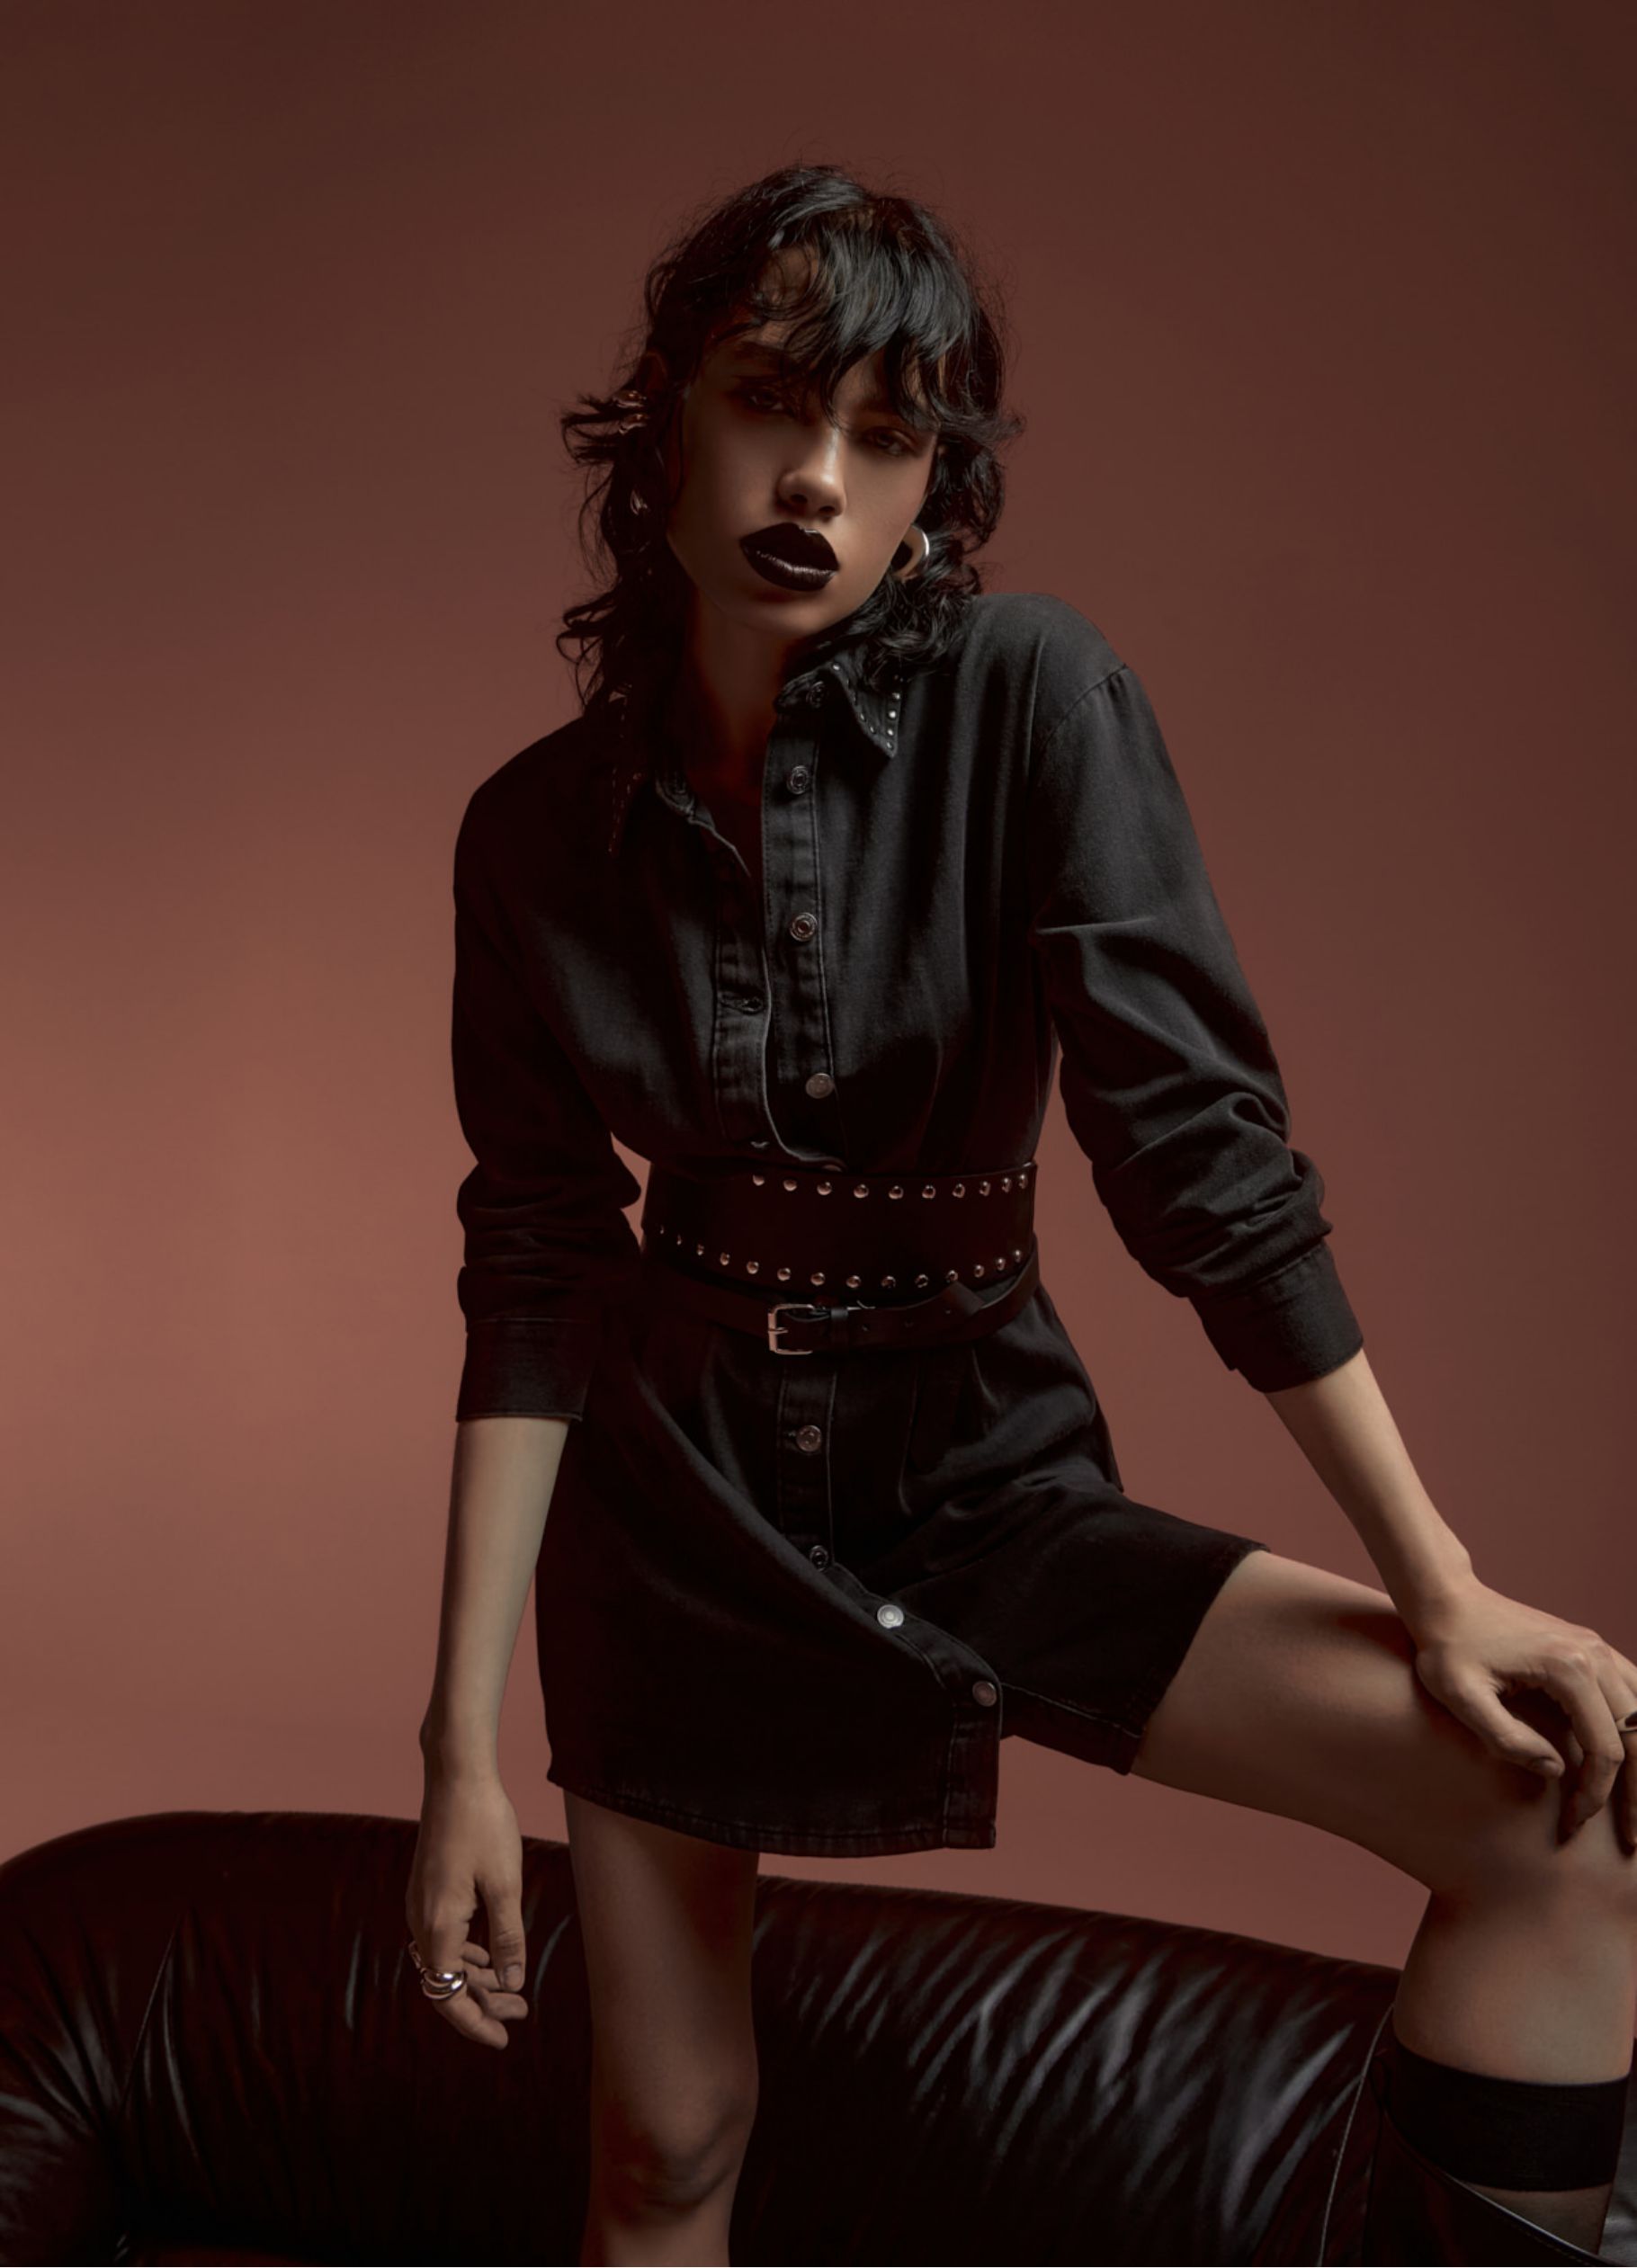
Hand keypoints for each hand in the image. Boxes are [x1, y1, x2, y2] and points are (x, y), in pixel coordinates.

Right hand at [406, 1765, 531, 2047]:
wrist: (456, 1776)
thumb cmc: (485, 1825)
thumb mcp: (506, 1885)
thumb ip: (508, 1938)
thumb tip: (512, 1984)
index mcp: (437, 1925)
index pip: (449, 1994)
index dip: (475, 2023)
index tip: (503, 2039)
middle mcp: (420, 1920)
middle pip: (445, 1981)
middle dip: (482, 2002)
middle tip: (521, 2013)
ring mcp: (420, 1904)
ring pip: (445, 1959)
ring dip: (477, 1976)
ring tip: (513, 1988)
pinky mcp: (426, 1889)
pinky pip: (443, 1937)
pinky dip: (467, 1952)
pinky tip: (492, 1953)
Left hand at [1404, 1578, 1636, 1848]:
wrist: (1446, 1599)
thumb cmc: (1446, 1647)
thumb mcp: (1460, 1696)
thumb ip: (1506, 1738)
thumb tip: (1557, 1772)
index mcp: (1568, 1668)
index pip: (1605, 1750)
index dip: (1596, 1795)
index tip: (1574, 1824)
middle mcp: (1595, 1654)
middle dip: (1635, 1793)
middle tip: (1630, 1839)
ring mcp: (1597, 1648)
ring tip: (1635, 1808)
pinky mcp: (1591, 1649)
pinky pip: (1634, 1695)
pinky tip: (1628, 1762)